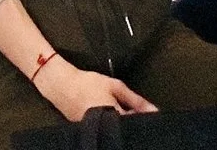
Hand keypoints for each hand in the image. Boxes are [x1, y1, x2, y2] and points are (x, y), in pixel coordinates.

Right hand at [33, 57, 157, 121]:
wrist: (62, 86)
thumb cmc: (90, 83)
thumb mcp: (115, 87)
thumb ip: (134, 99)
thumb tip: (153, 110)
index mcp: (112, 116)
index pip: (134, 124)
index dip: (144, 121)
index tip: (151, 117)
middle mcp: (103, 128)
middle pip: (125, 130)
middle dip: (133, 124)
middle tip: (138, 114)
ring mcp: (94, 131)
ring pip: (115, 131)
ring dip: (123, 125)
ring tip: (127, 115)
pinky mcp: (87, 132)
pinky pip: (105, 131)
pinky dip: (112, 127)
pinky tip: (114, 120)